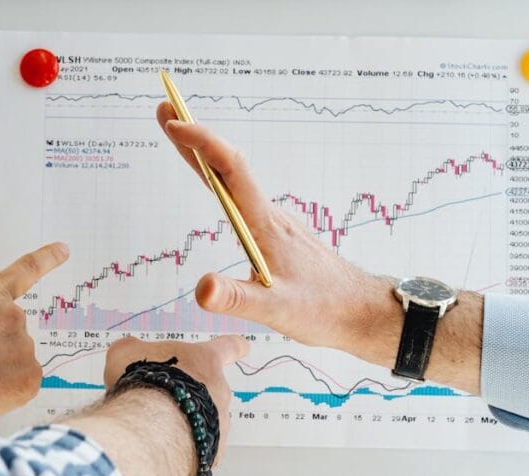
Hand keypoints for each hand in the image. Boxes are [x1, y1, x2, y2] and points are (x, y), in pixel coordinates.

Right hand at [61, 335, 247, 475]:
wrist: (151, 427)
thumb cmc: (145, 382)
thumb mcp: (126, 354)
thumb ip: (132, 350)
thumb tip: (129, 351)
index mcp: (206, 360)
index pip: (229, 347)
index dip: (233, 346)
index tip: (241, 346)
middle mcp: (220, 391)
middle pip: (212, 389)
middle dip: (190, 395)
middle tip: (162, 401)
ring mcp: (219, 424)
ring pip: (205, 422)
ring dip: (185, 423)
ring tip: (155, 430)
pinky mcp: (211, 454)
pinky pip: (199, 450)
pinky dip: (183, 450)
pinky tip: (161, 451)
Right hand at [156, 103, 484, 393]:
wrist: (362, 312)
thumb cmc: (324, 309)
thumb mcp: (275, 310)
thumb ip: (236, 299)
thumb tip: (201, 288)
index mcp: (265, 224)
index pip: (231, 170)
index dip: (202, 144)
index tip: (175, 125)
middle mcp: (270, 215)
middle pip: (227, 167)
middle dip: (194, 139)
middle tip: (165, 110)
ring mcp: (274, 223)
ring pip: (235, 181)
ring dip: (205, 157)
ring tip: (177, 136)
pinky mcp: (277, 234)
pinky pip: (242, 197)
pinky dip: (219, 179)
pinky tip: (213, 182)